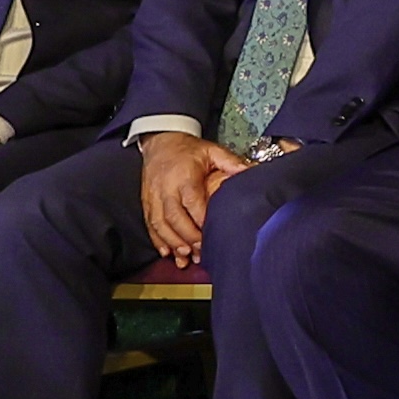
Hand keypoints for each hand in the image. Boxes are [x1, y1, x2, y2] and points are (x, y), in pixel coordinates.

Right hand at [138, 131, 251, 261]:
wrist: (160, 142)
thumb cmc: (189, 149)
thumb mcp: (212, 150)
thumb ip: (231, 162)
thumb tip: (251, 172)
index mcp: (184, 177)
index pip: (192, 201)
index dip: (200, 220)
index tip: (212, 233)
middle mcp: (166, 189)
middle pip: (174, 217)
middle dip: (186, 237)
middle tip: (199, 252)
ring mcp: (153, 197)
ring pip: (159, 224)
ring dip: (171, 242)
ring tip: (184, 256)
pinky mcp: (146, 203)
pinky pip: (150, 224)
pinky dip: (157, 240)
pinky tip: (166, 252)